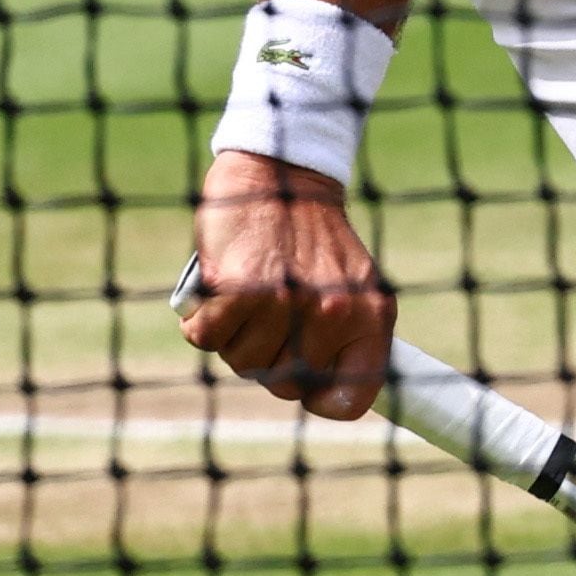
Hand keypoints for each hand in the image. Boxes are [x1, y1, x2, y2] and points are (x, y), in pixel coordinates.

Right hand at [183, 153, 394, 418]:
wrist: (283, 175)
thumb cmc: (312, 240)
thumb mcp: (352, 286)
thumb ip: (346, 337)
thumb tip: (329, 399)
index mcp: (372, 317)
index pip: (353, 400)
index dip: (322, 399)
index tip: (306, 385)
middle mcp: (335, 314)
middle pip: (284, 385)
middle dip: (267, 358)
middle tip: (268, 317)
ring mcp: (288, 302)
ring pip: (242, 364)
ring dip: (234, 338)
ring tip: (247, 297)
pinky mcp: (240, 289)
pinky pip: (207, 338)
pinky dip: (203, 320)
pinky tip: (219, 290)